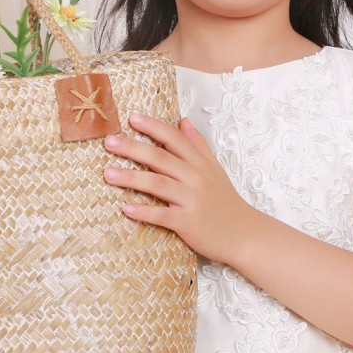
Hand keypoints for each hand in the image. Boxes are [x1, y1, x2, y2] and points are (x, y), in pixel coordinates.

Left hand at [103, 113, 256, 263]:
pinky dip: (144, 211)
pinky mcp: (188, 223)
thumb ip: (197, 144)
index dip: (153, 127)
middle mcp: (194, 177)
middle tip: (109, 142)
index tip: (132, 117)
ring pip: (158, 184)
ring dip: (131, 178)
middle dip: (132, 148)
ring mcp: (191, 200)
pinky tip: (126, 208)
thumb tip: (182, 120)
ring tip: (108, 174)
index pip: (174, 138)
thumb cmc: (225, 200)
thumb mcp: (214, 167)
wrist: (244, 234)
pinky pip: (162, 215)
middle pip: (160, 158)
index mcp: (199, 162)